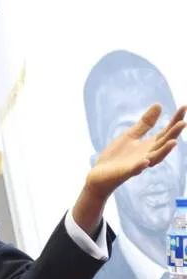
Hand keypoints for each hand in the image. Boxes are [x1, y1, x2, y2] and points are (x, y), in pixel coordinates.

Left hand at [73, 104, 186, 234]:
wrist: (100, 174)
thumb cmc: (117, 155)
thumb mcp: (131, 135)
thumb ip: (145, 123)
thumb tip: (159, 104)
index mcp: (149, 145)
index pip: (166, 132)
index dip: (175, 120)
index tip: (184, 107)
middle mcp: (148, 155)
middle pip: (163, 144)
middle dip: (173, 134)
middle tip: (183, 123)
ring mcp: (138, 164)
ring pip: (154, 158)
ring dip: (164, 151)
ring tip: (173, 142)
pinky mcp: (125, 172)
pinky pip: (135, 169)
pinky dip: (140, 166)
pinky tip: (146, 161)